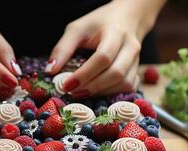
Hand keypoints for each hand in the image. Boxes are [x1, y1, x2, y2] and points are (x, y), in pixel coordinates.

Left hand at [46, 0, 164, 97]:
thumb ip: (63, 48)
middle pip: (116, 73)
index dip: (84, 74)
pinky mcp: (137, 70)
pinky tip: (97, 92)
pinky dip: (113, 94)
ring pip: (124, 83)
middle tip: (72, 93)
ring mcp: (137, 60)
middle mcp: (131, 47)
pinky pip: (129, 87)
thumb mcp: (77, 29)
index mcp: (115, 33)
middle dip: (92, 87)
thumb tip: (50, 71)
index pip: (103, 57)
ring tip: (81, 93)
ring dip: (101, 92)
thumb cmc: (98, 24)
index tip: (66, 85)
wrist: (127, 19)